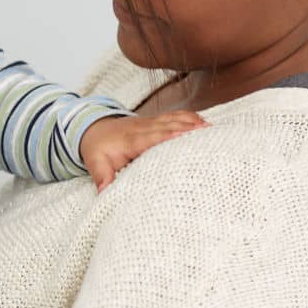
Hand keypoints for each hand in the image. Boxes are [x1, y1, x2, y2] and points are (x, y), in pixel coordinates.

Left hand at [79, 110, 205, 191]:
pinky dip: (190, 119)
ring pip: (174, 119)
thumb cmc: (98, 148)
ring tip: (213, 130)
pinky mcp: (156, 121)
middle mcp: (143, 128)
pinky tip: (205, 125)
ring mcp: (151, 122)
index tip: (184, 136)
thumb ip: (102, 176)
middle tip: (210, 133)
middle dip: (188, 129)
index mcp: (131, 140)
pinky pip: (175, 116)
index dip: (168, 135)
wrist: (93, 128)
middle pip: (169, 126)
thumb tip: (104, 192)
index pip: (152, 137)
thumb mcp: (95, 163)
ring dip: (193, 123)